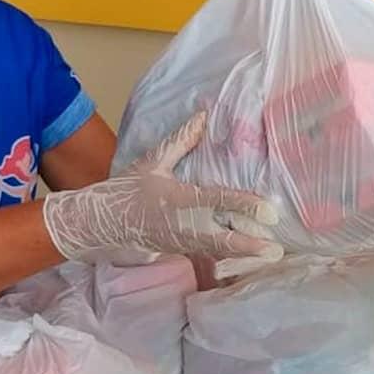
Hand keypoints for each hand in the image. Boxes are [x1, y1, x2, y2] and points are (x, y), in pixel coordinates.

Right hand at [42, 111, 282, 265]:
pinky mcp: (178, 251)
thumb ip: (181, 141)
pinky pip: (207, 254)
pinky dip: (228, 256)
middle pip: (221, 238)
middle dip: (248, 245)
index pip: (217, 200)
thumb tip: (203, 116)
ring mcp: (180, 242)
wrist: (99, 223)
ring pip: (217, 250)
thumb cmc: (126, 190)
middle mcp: (181, 224)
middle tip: (275, 249)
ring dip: (242, 253)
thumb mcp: (152, 162)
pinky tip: (247, 257)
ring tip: (270, 255)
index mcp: (177, 199)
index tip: (269, 210)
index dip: (244, 204)